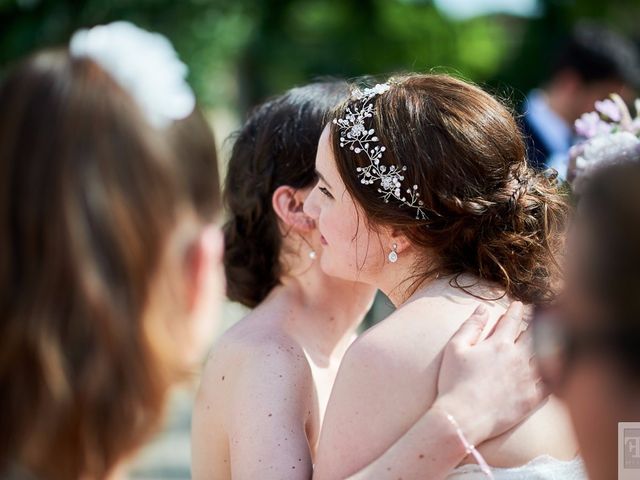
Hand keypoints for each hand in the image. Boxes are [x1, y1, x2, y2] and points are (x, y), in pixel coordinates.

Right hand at [433, 302, 545, 444]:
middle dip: (535, 323)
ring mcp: (528, 378)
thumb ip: (471, 326)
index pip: (512, 321)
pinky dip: (556, 370)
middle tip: (538, 317)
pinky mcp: (533, 398)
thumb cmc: (454, 382)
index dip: (516, 310)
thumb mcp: (455, 348)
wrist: (464, 417)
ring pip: (546, 355)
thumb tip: (482, 308)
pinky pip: (552, 381)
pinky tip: (557, 366)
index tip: (519, 304)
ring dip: (548, 344)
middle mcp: (517, 358)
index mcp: (498, 344)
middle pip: (533, 335)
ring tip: (551, 338)